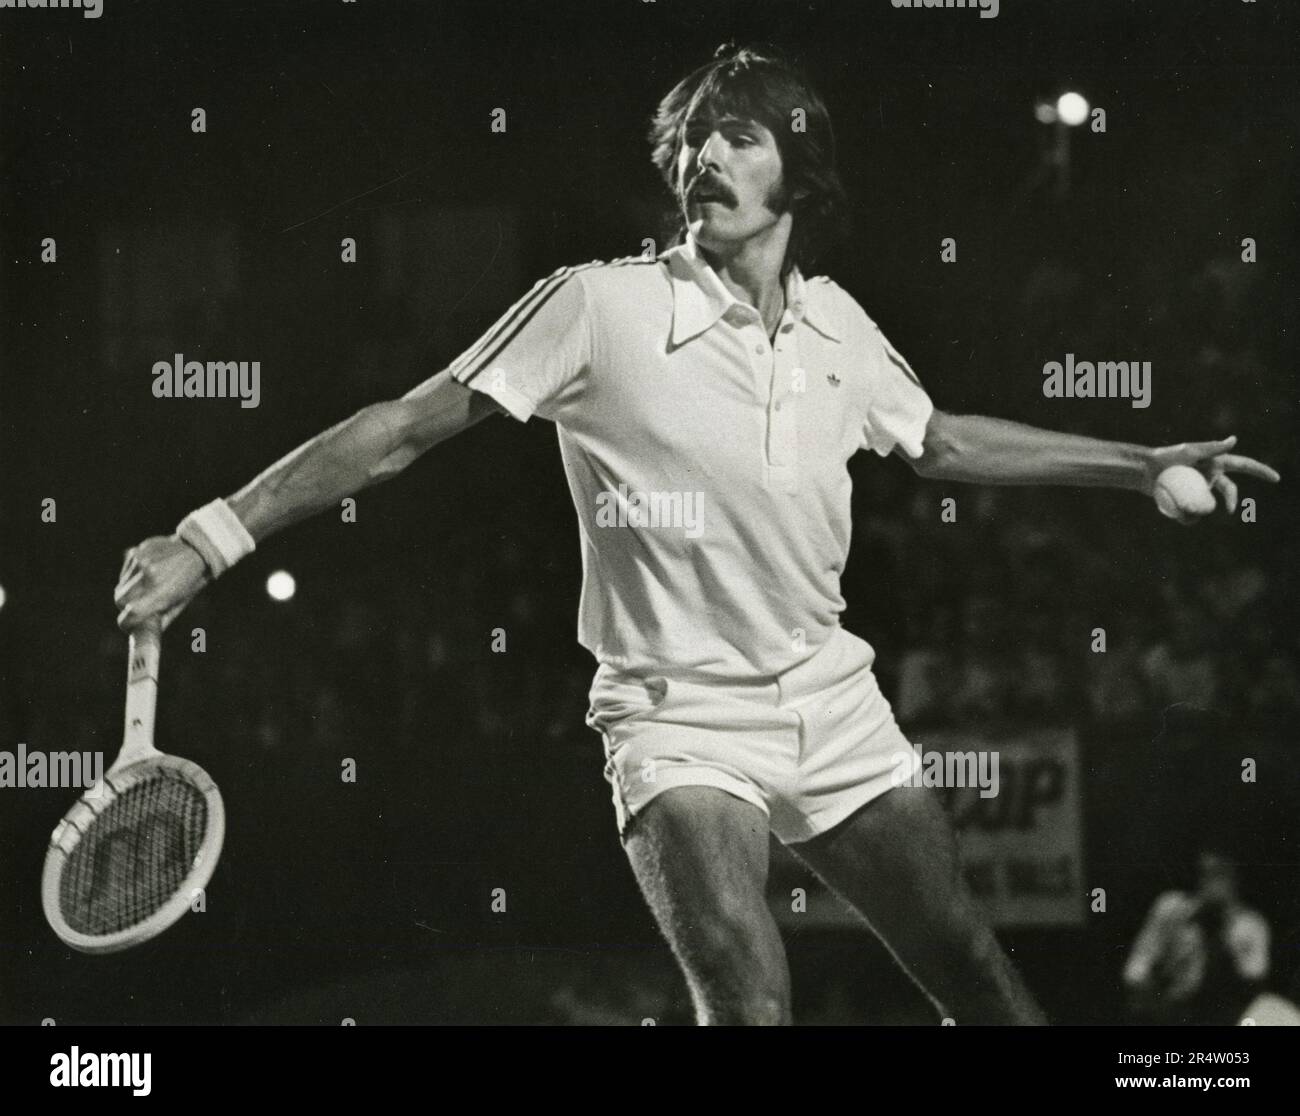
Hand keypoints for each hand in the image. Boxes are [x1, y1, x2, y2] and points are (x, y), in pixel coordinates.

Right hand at [114, 536, 211, 631]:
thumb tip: (140, 634)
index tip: (128, 624)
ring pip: (121, 584)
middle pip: (120, 599)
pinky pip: (125, 571)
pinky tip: (147, 572)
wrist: (197, 549)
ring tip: (148, 584)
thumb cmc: (190, 580)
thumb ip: (159, 618)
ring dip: (129, 589)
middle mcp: (149, 575)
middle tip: (138, 605)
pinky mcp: (137, 551)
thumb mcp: (180, 602)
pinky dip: (131, 576)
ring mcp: (141, 561)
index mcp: (163, 592)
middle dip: (126, 606)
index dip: (127, 623)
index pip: (131, 613)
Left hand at [1146, 435, 1279, 514]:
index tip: (1276, 478)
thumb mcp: (1188, 451)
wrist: (1143, 470)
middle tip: (1230, 511)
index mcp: (1216, 462)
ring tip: (1186, 506)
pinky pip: (1194, 512)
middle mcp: (1211, 475)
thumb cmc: (1165, 457)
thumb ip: (1211, 447)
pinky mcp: (1189, 499)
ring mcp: (1201, 488)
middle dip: (1232, 499)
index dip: (1260, 471)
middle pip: (1230, 490)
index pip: (1243, 465)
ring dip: (1202, 508)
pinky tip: (1178, 511)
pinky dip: (1188, 515)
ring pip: (1211, 503)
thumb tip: (1234, 439)